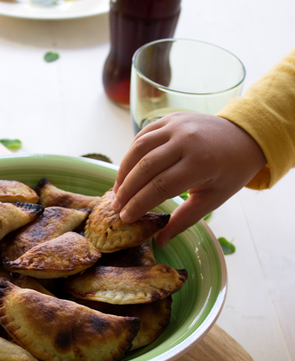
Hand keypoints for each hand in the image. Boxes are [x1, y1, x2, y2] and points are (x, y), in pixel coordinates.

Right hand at [112, 112, 266, 246]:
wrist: (243, 136)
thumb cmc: (229, 172)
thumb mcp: (212, 200)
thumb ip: (184, 219)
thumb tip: (160, 241)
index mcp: (201, 163)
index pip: (161, 186)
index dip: (139, 203)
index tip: (126, 218)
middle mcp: (186, 140)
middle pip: (145, 167)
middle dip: (127, 190)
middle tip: (116, 208)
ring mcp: (177, 125)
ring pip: (139, 148)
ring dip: (123, 171)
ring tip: (117, 191)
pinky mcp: (170, 118)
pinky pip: (143, 136)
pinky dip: (131, 154)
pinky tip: (126, 172)